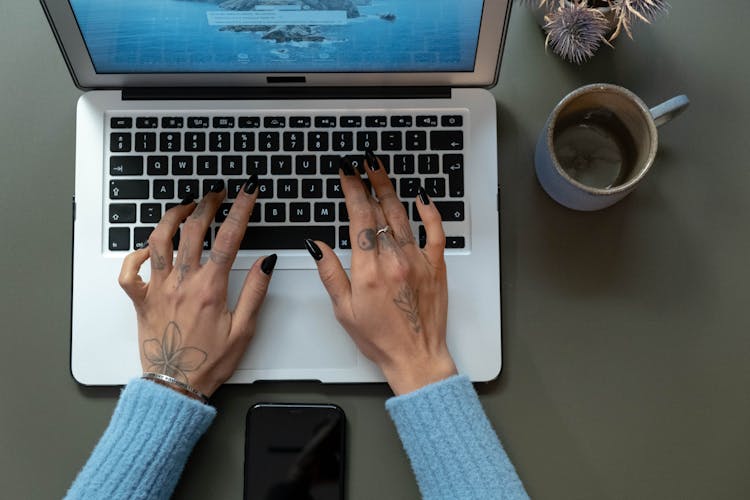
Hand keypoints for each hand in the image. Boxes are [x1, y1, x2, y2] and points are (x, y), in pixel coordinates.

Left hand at [118, 178, 275, 397]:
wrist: (175, 386)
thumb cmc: (209, 362)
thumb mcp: (244, 330)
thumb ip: (255, 292)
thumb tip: (266, 262)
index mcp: (210, 288)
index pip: (230, 238)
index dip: (241, 209)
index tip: (248, 192)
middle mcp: (182, 283)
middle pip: (193, 230)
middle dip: (207, 203)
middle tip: (217, 192)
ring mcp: (158, 289)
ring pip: (159, 240)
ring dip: (172, 217)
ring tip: (185, 206)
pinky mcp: (140, 300)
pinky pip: (129, 271)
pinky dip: (136, 254)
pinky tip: (149, 247)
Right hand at [308, 154, 456, 394]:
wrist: (416, 357)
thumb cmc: (380, 339)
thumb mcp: (344, 310)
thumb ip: (330, 273)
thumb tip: (317, 244)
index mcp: (369, 271)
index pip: (359, 218)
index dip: (352, 190)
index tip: (346, 173)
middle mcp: (394, 260)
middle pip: (382, 210)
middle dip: (369, 182)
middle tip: (362, 162)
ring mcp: (418, 261)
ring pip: (404, 216)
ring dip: (391, 190)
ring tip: (381, 170)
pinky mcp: (436, 267)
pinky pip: (436, 232)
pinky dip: (430, 212)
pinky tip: (422, 197)